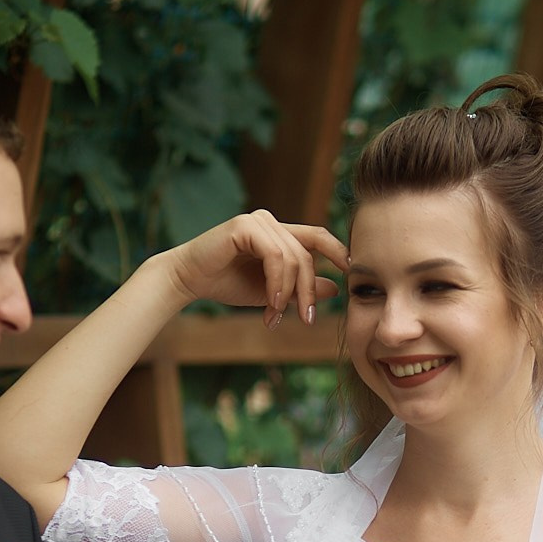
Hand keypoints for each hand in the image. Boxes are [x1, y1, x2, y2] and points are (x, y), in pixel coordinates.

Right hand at [162, 210, 348, 327]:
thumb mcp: (272, 292)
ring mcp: (258, 221)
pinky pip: (276, 256)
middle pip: (308, 255)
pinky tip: (271, 304)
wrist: (188, 280)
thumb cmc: (227, 284)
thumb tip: (333, 289)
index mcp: (279, 234)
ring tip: (276, 315)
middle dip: (309, 291)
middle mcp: (271, 223)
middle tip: (307, 320)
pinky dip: (277, 283)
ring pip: (294, 258)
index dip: (340, 252)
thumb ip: (300, 288)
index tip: (354, 274)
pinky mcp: (244, 227)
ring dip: (289, 293)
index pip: (319, 237)